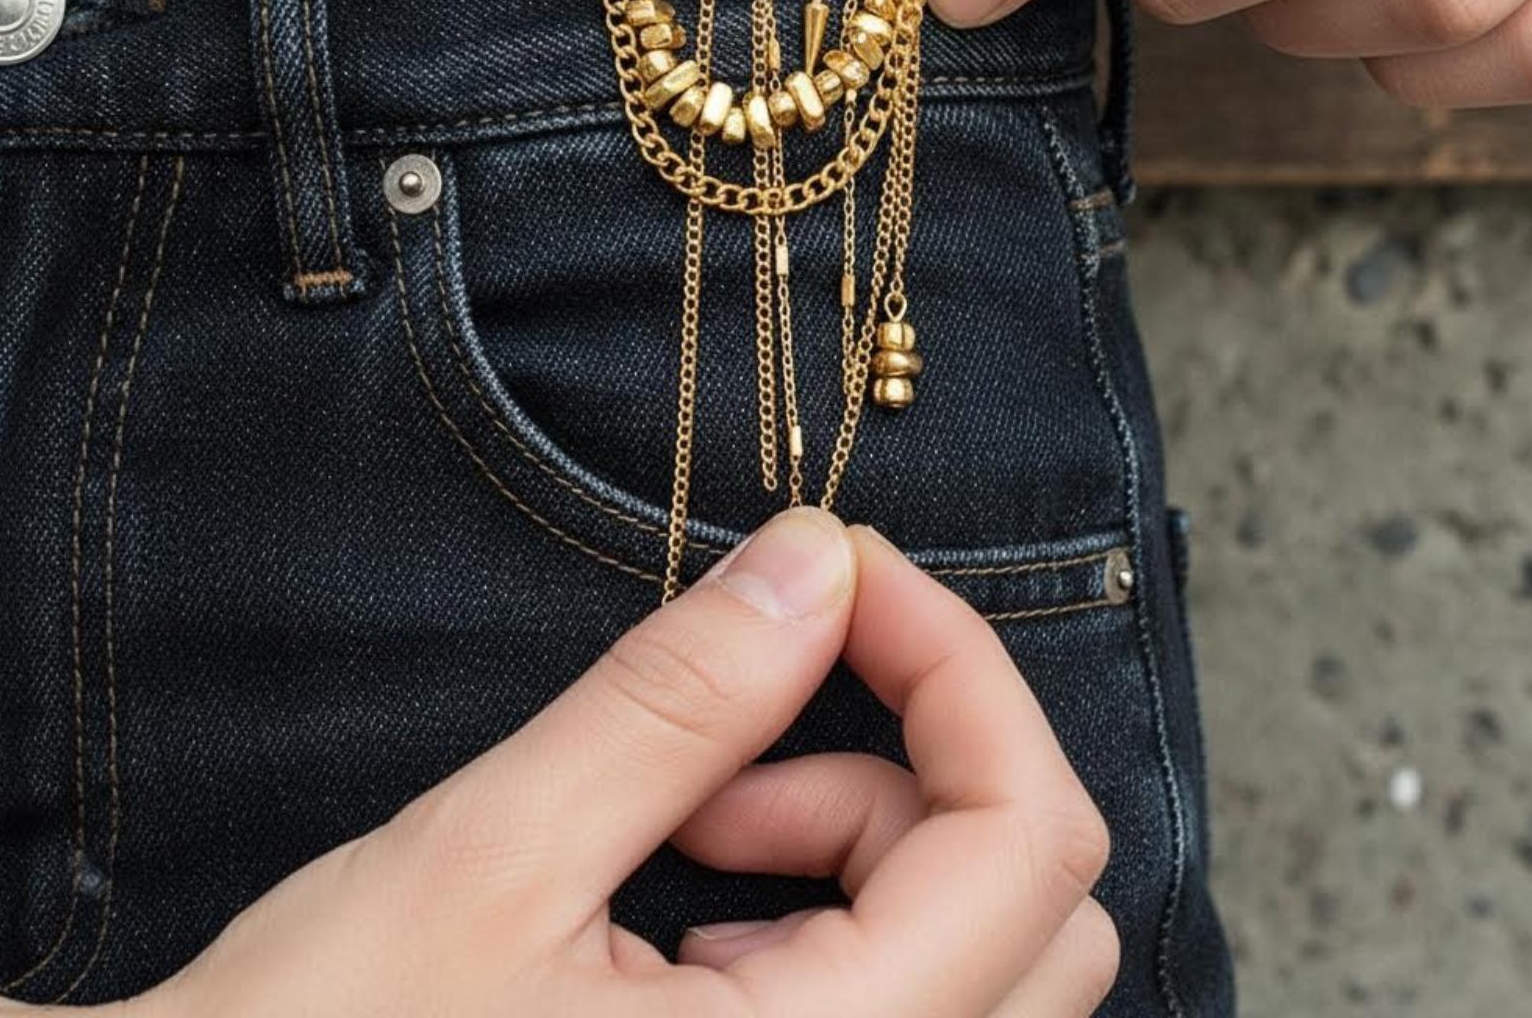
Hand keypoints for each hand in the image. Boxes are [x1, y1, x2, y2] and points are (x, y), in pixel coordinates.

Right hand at [0, 509, 1115, 1017]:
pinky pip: (910, 1010)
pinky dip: (834, 922)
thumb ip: (680, 701)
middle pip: (1036, 905)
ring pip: (984, 958)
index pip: (1022, 838)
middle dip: (916, 762)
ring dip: (865, 845)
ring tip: (696, 828)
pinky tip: (692, 921)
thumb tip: (817, 558)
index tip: (847, 572)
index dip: (955, 663)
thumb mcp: (495, 858)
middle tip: (747, 732)